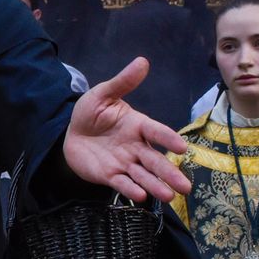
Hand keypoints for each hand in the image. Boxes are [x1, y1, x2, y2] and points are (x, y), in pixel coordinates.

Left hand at [63, 57, 191, 202]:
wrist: (72, 133)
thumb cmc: (91, 112)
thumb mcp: (103, 94)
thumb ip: (122, 82)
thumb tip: (142, 61)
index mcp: (138, 125)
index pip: (156, 132)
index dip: (168, 139)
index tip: (182, 147)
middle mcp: (136, 147)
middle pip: (155, 161)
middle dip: (170, 173)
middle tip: (186, 187)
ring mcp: (124, 163)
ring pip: (143, 176)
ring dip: (156, 186)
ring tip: (169, 197)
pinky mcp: (110, 175)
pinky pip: (122, 184)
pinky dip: (131, 190)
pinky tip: (140, 196)